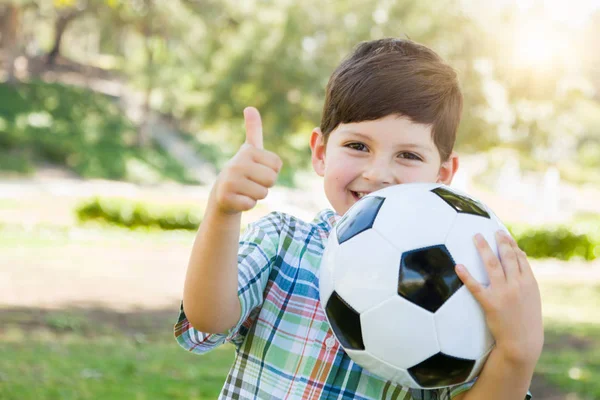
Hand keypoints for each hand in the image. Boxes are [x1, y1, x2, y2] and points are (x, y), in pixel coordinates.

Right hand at [212, 107, 282, 214]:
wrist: (222, 192)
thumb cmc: (243, 170)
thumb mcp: (250, 150)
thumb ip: (253, 129)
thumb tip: (250, 107)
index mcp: (247, 151)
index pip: (277, 165)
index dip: (271, 171)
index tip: (257, 169)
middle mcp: (236, 164)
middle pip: (271, 179)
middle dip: (265, 184)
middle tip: (251, 181)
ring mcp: (230, 181)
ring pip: (263, 193)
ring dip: (256, 195)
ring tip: (244, 189)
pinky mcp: (226, 198)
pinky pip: (251, 204)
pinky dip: (247, 204)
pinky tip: (238, 199)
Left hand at [455, 230, 543, 367]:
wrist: (522, 343)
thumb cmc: (525, 320)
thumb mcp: (532, 298)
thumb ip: (525, 279)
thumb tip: (519, 257)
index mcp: (529, 283)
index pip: (520, 258)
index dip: (512, 245)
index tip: (504, 234)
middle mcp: (517, 285)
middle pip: (507, 257)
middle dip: (500, 241)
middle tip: (492, 230)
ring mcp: (504, 293)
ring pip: (492, 265)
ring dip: (483, 248)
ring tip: (476, 236)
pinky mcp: (490, 303)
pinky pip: (475, 286)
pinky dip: (466, 275)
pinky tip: (458, 266)